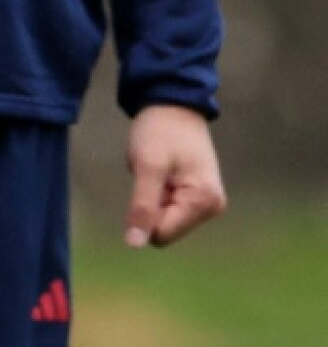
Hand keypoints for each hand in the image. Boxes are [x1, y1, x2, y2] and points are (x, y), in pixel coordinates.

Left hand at [123, 103, 226, 247]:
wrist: (172, 103)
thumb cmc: (160, 130)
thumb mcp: (147, 166)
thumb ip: (142, 206)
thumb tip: (134, 244)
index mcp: (203, 202)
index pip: (161, 234)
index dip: (144, 212)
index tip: (148, 181)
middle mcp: (212, 207)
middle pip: (165, 229)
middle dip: (151, 204)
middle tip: (155, 173)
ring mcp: (207, 203)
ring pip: (166, 220)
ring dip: (155, 198)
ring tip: (160, 170)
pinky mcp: (199, 196)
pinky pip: (169, 208)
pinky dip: (160, 193)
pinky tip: (165, 171)